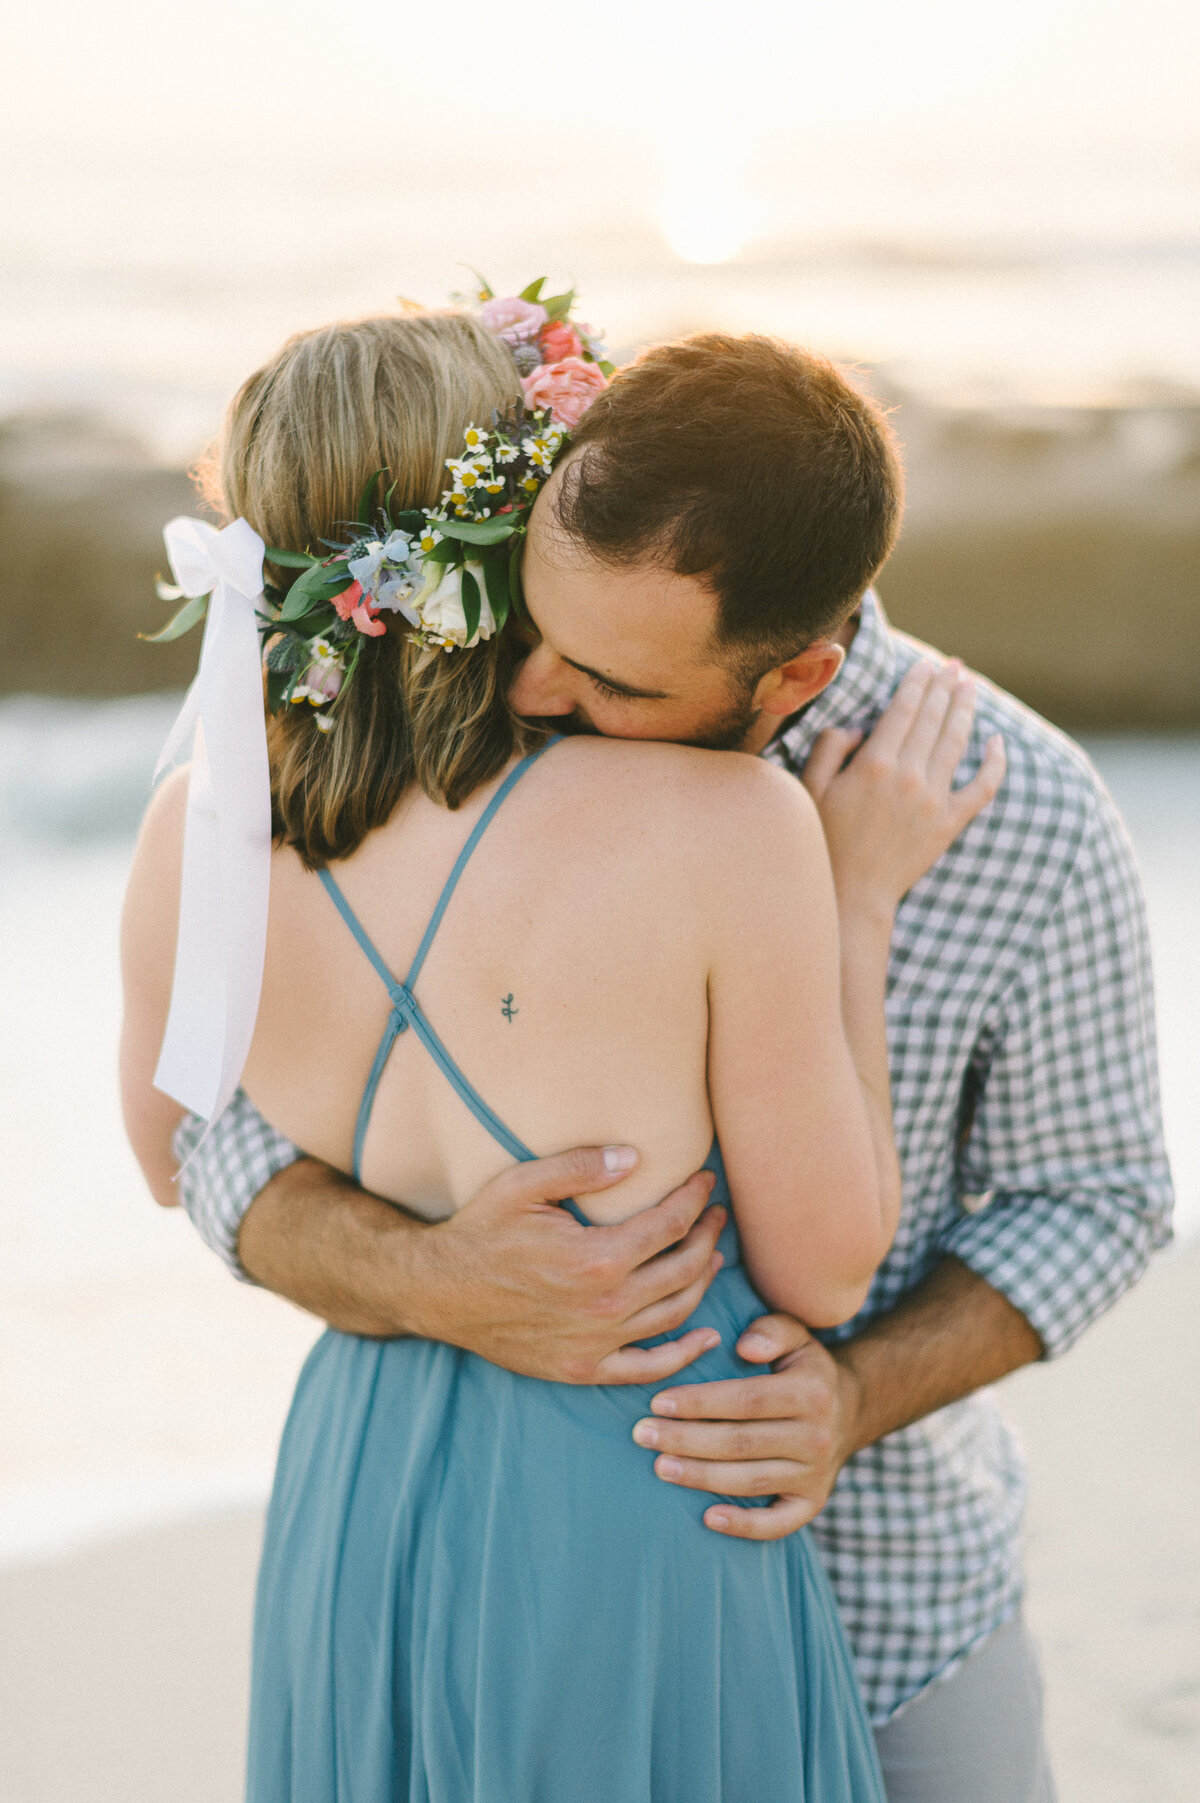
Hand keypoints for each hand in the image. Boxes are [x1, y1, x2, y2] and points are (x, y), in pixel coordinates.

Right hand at [406, 1147, 726, 1384]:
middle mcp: (606, 1305)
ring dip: (702, 1281)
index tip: (706, 1181)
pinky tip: (704, 1335)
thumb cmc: (481, 1231)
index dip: (696, 1199)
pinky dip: (683, 1354)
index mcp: (597, 1257)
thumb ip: (581, 1166)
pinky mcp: (582, 1368)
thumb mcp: (522, 1184)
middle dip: (708, 1236)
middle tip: (716, 1215)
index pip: (671, 1224)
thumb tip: (636, 1157)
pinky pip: (648, 1368)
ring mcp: (596, 1342)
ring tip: (711, 1255)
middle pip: (684, 1268)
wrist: (438, 1291)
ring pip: (675, 1314)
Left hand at [632, 1313, 860, 1539]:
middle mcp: (816, 1436)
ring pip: (751, 1480)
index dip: (700, 1402)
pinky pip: (779, 1523)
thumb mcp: (795, 1335)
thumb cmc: (803, 1369)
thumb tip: (744, 1347)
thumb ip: (771, 1330)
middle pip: (741, 1442)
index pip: (746, 1400)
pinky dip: (745, 1526)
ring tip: (660, 1466)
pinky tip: (708, 1518)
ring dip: (702, 1477)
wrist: (849, 1412)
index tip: (658, 1402)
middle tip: (643, 1434)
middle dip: (686, 1439)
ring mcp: (816, 1474)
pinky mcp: (812, 1503)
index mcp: (809, 1392)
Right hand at [802, 658, 1004, 915]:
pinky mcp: (950, 823)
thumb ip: (830, 748)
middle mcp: (910, 776)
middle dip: (944, 686)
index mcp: (874, 764)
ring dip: (965, 710)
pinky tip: (997, 742)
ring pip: (957, 742)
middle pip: (933, 718)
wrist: (852, 894)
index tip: (926, 664)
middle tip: (953, 666)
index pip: (904, 708)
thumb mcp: (810, 789)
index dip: (917, 681)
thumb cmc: (824, 842)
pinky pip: (983, 787)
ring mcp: (934, 800)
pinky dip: (994, 763)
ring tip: (970, 686)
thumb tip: (859, 728)